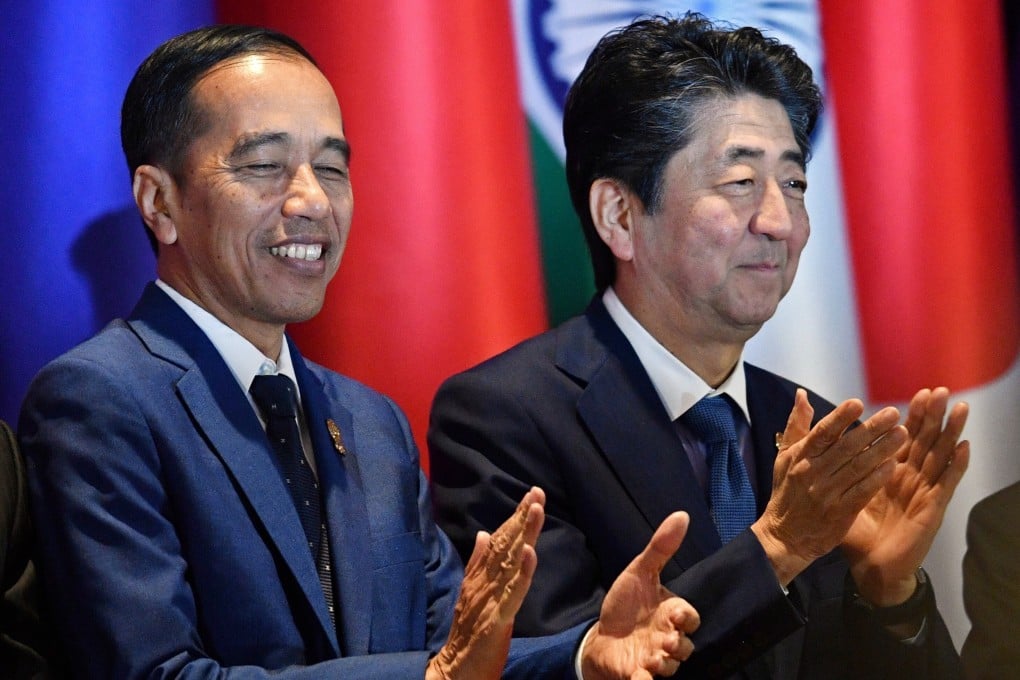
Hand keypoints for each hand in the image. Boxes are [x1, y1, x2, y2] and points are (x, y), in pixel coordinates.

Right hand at [426, 487, 544, 679]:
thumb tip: (484, 533)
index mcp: (479, 575)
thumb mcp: (472, 593)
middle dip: (521, 516)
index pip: (499, 540)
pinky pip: (512, 592)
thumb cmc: (467, 633)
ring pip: (510, 561)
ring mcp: (488, 598)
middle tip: (536, 492)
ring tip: (535, 509)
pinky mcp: (496, 617)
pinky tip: (530, 553)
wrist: (454, 669)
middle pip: (505, 543)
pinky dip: (522, 572)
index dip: (515, 517)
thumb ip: (478, 564)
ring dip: (524, 534)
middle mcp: (482, 581)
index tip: (531, 495)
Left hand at [581, 512, 700, 679]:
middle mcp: (666, 639)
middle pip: (685, 646)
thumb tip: (682, 514)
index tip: (675, 615)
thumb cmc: (625, 604)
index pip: (689, 617)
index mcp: (670, 614)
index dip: (686, 618)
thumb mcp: (639, 572)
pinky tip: (639, 678)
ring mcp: (654, 659)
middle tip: (664, 639)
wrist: (601, 634)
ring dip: (664, 664)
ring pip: (670, 667)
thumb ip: (661, 547)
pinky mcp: (637, 675)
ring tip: (652, 658)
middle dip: (678, 644)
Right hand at [752, 389, 907, 584]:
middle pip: (845, 447)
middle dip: (871, 429)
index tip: (858, 403)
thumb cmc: (788, 493)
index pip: (822, 433)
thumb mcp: (784, 458)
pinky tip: (894, 465)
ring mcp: (826, 494)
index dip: (839, 418)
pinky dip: (878, 478)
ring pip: (858, 468)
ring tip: (903, 434)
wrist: (785, 537)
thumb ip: (797, 426)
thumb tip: (802, 395)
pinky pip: (862, 492)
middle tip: (894, 413)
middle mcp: (812, 473)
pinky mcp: (839, 513)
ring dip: (882, 449)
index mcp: (800, 457)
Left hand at [843, 387, 969, 604]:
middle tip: (938, 390)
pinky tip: (964, 447)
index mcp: (889, 473)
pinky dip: (956, 465)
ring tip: (959, 408)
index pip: (903, 438)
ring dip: (950, 432)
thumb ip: (832, 465)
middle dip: (932, 416)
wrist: (869, 566)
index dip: (912, 416)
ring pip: (939, 456)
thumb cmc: (854, 530)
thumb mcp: (838, 492)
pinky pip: (945, 484)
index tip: (918, 392)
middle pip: (924, 441)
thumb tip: (821, 444)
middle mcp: (909, 479)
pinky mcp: (930, 508)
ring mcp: (922, 492)